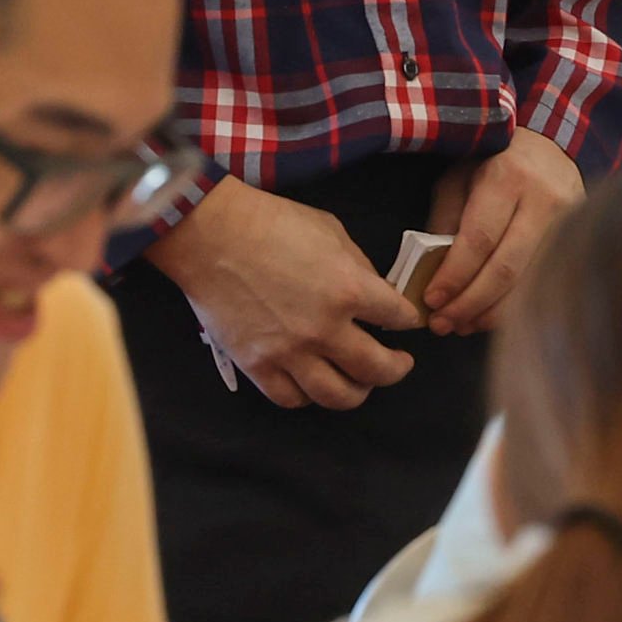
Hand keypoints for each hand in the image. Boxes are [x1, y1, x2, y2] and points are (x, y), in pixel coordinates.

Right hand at [144, 181, 418, 408]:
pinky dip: (309, 395)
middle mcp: (325, 329)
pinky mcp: (257, 365)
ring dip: (358, 392)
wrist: (211, 235)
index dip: (409, 320)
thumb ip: (359, 266)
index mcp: (350, 290)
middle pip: (378, 370)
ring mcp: (290, 352)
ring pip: (338, 396)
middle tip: (399, 362)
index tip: (407, 322)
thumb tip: (377, 292)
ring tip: (360, 382)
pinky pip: (292, 398)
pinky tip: (314, 383)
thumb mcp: (331, 231)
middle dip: (397, 368)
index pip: (399, 318)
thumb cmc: (272, 223)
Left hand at [418, 128, 584, 334]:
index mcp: (508, 178)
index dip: (455, 275)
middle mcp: (544, 202)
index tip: (431, 299)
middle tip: (442, 324)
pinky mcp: (579, 243)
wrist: (552, 146)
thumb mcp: (459, 177)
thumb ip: (445, 221)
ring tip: (461, 325)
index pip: (480, 239)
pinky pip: (544, 285)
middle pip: (507, 268)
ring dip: (491, 313)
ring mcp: (569, 225)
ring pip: (529, 284)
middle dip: (470, 303)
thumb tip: (430, 274)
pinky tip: (489, 316)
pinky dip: (514, 307)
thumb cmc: (496, 161)